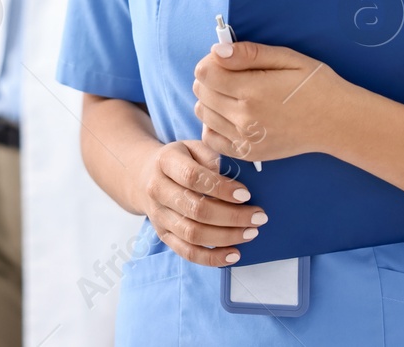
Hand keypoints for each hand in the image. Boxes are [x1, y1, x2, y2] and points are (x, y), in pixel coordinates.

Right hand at [133, 139, 266, 266]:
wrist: (145, 176)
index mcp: (166, 162)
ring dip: (226, 237)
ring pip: (192, 234)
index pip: (193, 177)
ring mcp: (159, 216)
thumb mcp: (194, 147)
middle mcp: (158, 190)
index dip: (221, 188)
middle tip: (258, 217)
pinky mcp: (163, 235)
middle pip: (195, 209)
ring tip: (251, 233)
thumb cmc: (181, 159)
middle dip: (232, 216)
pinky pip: (186, 252)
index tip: (247, 194)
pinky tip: (233, 254)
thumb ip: (213, 157)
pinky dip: (211, 257)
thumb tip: (239, 177)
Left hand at [193, 41, 346, 162]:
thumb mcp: (288, 58)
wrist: (337, 122)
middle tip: (231, 74)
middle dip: (210, 78)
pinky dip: (214, 125)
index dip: (210, 61)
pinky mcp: (248, 153)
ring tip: (233, 94)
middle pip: (201, 92)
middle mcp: (244, 117)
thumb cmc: (315, 85)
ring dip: (211, 100)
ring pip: (203, 114)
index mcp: (253, 90)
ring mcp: (245, 139)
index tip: (225, 60)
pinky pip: (211, 139)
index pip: (205, 73)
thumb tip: (217, 51)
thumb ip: (249, 53)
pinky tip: (230, 115)